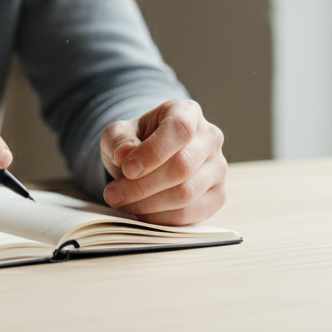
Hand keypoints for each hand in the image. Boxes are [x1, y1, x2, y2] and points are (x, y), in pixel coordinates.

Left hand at [99, 99, 225, 225]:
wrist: (149, 160)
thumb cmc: (136, 142)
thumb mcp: (119, 134)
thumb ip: (118, 140)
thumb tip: (125, 155)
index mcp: (187, 112)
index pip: (179, 130)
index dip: (153, 152)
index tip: (127, 169)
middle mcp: (210, 138)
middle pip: (182, 166)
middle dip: (142, 185)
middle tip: (112, 194)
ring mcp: (218, 168)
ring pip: (186, 193)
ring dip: (148, 204)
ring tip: (122, 202)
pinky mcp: (218, 196)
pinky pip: (192, 214)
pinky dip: (162, 218)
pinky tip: (141, 213)